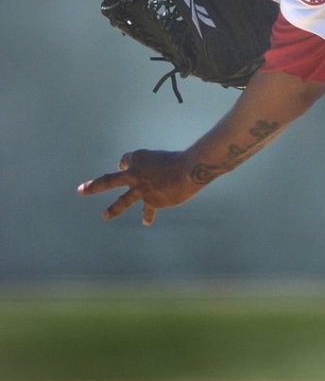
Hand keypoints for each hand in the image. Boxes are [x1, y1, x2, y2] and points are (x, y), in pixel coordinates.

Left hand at [78, 149, 202, 225]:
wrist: (189, 170)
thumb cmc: (178, 161)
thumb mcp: (161, 158)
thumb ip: (151, 167)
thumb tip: (145, 181)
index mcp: (138, 158)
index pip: (125, 162)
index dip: (125, 164)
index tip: (123, 166)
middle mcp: (135, 174)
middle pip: (108, 181)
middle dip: (93, 186)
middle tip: (80, 191)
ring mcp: (142, 190)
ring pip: (122, 202)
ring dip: (112, 210)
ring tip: (104, 217)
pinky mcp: (153, 202)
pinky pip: (148, 211)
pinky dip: (147, 216)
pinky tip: (145, 222)